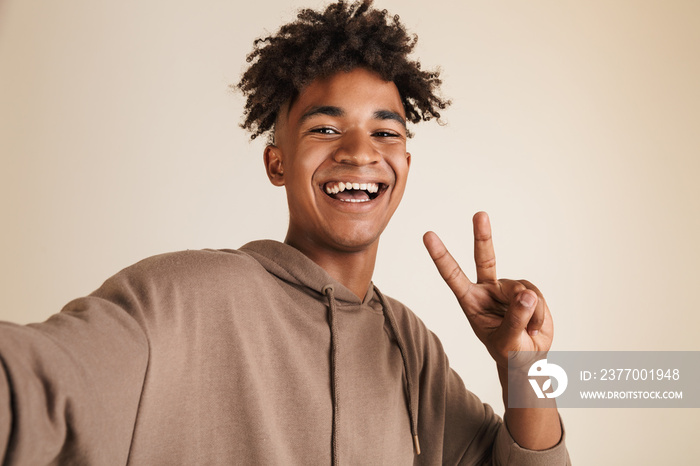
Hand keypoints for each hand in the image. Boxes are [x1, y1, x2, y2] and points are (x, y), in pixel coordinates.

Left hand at [423, 212, 552, 368]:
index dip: (440, 256)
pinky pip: (536, 296)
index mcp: (471, 301)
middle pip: (485, 258)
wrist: (529, 359)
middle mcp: (487, 290)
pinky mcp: (526, 291)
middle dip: (482, 236)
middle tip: (479, 215)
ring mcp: (507, 289)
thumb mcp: (507, 342)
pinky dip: (538, 313)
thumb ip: (515, 319)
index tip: (428, 235)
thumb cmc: (508, 352)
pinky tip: (534, 324)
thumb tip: (526, 294)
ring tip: (525, 330)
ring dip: (528, 313)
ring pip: (521, 289)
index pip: (452, 276)